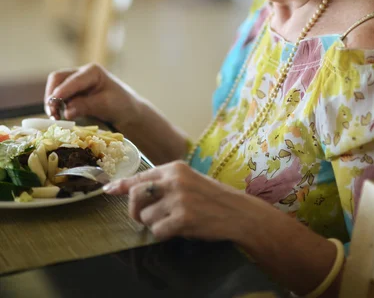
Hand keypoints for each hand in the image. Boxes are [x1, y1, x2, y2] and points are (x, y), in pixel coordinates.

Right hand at [44, 63, 138, 128]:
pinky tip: (59, 117)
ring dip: (52, 102)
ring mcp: (75, 84)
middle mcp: (81, 74)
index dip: (62, 91)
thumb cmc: (121, 105)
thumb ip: (86, 106)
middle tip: (52, 114)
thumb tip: (66, 111)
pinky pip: (58, 98)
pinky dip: (56, 107)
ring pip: (55, 88)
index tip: (54, 104)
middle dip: (52, 95)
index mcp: (92, 72)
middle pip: (57, 79)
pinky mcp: (72, 95)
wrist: (128, 112)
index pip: (72, 79)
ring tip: (56, 118)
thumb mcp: (106, 105)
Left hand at [104, 161, 252, 242]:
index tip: (108, 189)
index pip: (140, 176)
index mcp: (175, 168)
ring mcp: (179, 199)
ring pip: (145, 216)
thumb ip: (164, 183)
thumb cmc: (212, 197)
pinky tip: (177, 230)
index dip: (122, 184)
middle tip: (142, 218)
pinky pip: (157, 231)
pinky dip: (163, 234)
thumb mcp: (188, 180)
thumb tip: (132, 190)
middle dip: (134, 210)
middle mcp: (174, 180)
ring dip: (154, 224)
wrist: (237, 212)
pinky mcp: (183, 218)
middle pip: (135, 194)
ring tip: (171, 222)